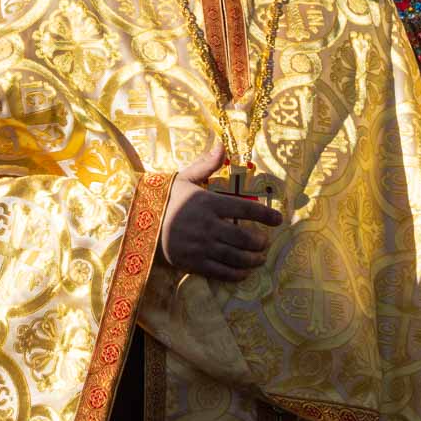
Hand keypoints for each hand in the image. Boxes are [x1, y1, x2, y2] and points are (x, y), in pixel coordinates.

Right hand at [159, 141, 284, 282]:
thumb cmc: (168, 200)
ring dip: (254, 260)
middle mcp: (207, 225)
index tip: (279, 219)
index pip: (245, 208)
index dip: (266, 215)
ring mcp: (201, 246)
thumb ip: (206, 165)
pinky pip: (222, 272)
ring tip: (260, 258)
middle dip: (261, 242)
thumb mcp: (185, 178)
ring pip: (236, 257)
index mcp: (208, 202)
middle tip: (265, 241)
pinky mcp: (194, 263)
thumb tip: (222, 145)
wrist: (141, 224)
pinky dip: (237, 274)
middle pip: (244, 237)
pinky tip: (244, 272)